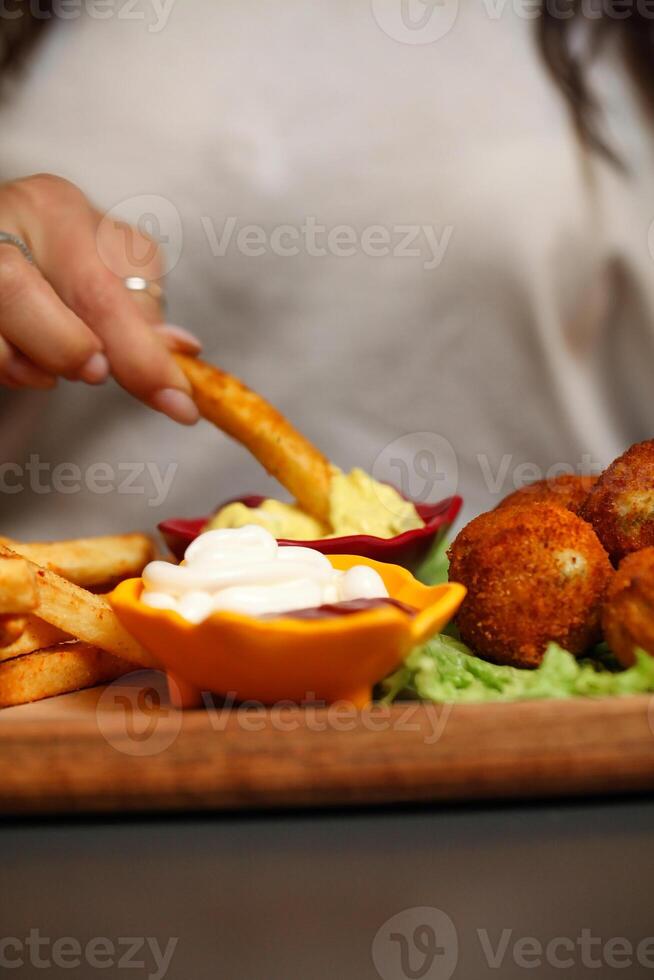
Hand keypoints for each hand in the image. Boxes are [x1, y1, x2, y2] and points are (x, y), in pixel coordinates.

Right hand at [0, 173, 200, 423]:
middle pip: (16, 290)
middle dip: (67, 348)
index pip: (99, 288)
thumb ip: (144, 307)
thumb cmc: (70, 259)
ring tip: (59, 369)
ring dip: (30, 362)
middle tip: (98, 372)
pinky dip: (7, 368)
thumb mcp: (117, 265)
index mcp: (55, 208)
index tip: (178, 402)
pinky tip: (29, 366)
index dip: (142, 356)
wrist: (16, 244)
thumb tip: (176, 350)